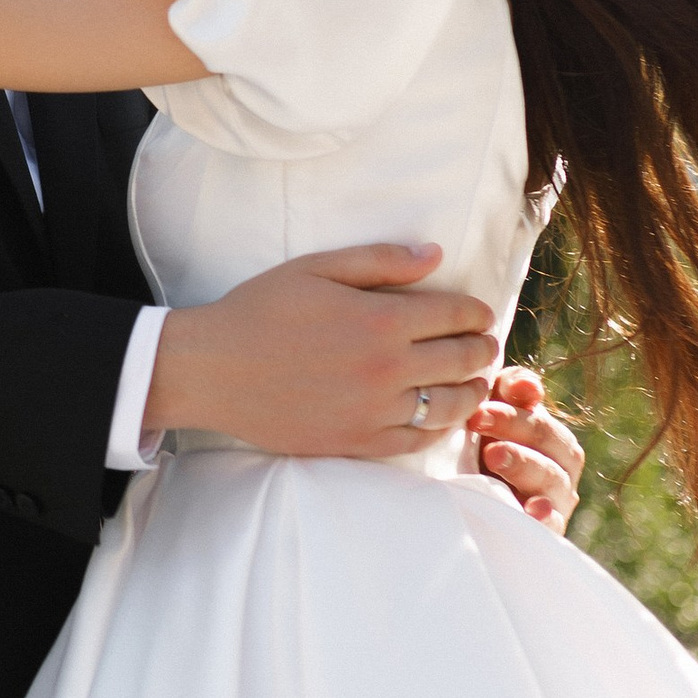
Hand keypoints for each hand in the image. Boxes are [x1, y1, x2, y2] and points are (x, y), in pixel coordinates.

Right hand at [145, 245, 501, 458]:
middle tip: (485, 344)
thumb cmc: (260, 311)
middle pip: (462, 360)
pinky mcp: (357, 442)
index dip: (476, 312)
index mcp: (379, 319)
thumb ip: (380, 260)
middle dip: (482, 348)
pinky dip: (440, 427)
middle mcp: (386, 368)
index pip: (455, 314)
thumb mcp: (315, 268)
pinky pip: (418, 440)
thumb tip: (435, 255)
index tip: (480, 313)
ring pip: (449, 405)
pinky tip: (441, 416)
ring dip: (472, 390)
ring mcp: (374, 411)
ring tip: (476, 381)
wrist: (212, 370)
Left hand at [467, 366, 581, 529]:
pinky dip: (545, 516)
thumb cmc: (482, 454)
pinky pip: (553, 525)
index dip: (512, 414)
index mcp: (553, 442)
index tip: (477, 411)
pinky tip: (531, 509)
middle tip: (478, 423)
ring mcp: (555, 503)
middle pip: (551, 447)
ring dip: (523, 465)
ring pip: (552, 481)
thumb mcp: (492, 419)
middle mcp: (560, 471)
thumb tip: (528, 385)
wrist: (470, 510)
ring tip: (494, 455)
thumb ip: (510, 392)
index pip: (542, 424)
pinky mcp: (547, 533)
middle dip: (515, 431)